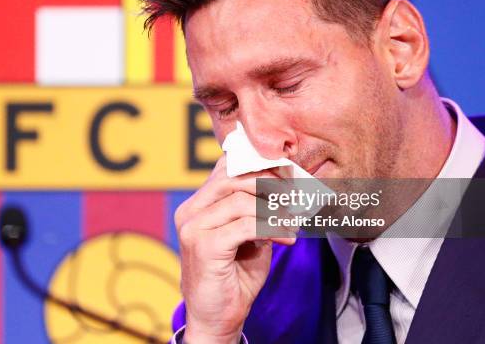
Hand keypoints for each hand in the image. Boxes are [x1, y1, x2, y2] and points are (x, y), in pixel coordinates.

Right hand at [175, 155, 295, 343]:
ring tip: (292, 223)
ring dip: (274, 211)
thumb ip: (255, 210)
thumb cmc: (234, 276)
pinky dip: (273, 229)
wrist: (217, 319)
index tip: (288, 176)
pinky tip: (287, 239)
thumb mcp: (248, 235)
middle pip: (232, 178)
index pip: (225, 169)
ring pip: (241, 200)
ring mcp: (193, 228)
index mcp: (196, 205)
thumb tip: (283, 185)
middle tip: (295, 197)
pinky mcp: (204, 246)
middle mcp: (190, 212)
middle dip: (269, 184)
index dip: (258, 166)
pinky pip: (247, 225)